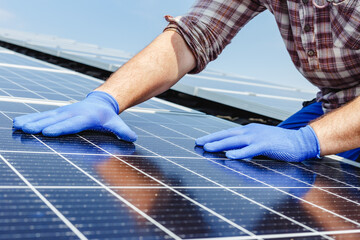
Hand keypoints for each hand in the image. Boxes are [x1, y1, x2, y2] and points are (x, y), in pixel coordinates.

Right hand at [13, 91, 136, 141]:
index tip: (47, 132)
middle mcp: (73, 113)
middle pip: (55, 120)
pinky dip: (30, 118)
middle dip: (40, 124)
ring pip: (46, 116)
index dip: (60, 128)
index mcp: (87, 117)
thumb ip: (123, 131)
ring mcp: (64, 112)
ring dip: (31, 121)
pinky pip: (43, 115)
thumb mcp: (117, 123)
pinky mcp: (58, 113)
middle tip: (27, 129)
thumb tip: (134, 138)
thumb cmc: (108, 116)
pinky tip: (17, 122)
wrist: (100, 102)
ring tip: (17, 125)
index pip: (73, 124)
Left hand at [195, 123, 320, 161]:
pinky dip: (240, 152)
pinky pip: (250, 149)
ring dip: (220, 144)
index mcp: (249, 130)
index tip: (201, 141)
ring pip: (235, 140)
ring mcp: (258, 137)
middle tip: (198, 143)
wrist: (300, 141)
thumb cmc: (280, 143)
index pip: (227, 133)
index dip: (214, 137)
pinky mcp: (266, 145)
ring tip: (208, 148)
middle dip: (211, 139)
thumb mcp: (260, 141)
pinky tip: (230, 156)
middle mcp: (251, 131)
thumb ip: (247, 145)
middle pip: (227, 135)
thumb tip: (233, 151)